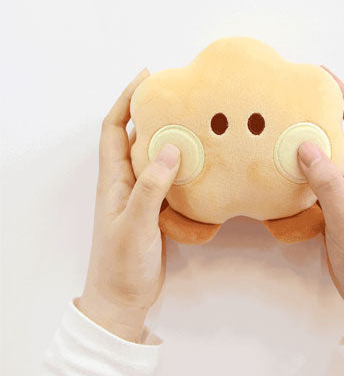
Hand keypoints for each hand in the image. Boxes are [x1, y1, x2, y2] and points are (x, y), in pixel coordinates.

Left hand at [77, 70, 179, 341]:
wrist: (123, 297)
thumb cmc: (122, 263)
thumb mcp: (136, 223)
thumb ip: (151, 187)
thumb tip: (169, 148)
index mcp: (114, 179)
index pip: (114, 128)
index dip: (126, 101)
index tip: (146, 79)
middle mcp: (125, 180)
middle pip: (133, 135)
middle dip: (149, 110)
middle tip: (176, 95)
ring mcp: (140, 194)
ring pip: (151, 155)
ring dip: (166, 135)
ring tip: (191, 120)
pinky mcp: (155, 207)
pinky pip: (166, 176)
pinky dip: (179, 162)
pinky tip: (198, 159)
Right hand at [298, 68, 343, 339]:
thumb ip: (327, 181)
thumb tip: (304, 143)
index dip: (342, 95)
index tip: (321, 75)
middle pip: (343, 133)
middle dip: (324, 110)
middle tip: (295, 96)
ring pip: (329, 154)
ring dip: (311, 137)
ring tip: (285, 123)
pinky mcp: (336, 206)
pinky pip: (319, 176)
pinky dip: (304, 164)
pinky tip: (284, 163)